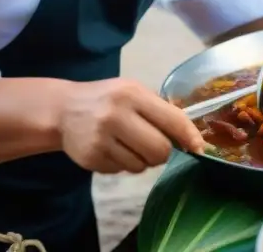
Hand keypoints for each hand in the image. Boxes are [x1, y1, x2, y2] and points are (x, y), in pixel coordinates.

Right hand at [57, 78, 205, 174]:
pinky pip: (122, 171)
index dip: (190, 137)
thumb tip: (191, 138)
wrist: (64, 110)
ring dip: (141, 159)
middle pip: (160, 150)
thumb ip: (160, 110)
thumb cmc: (108, 99)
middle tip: (154, 146)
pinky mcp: (91, 159)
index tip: (199, 148)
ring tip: (127, 143)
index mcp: (132, 94)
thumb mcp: (133, 92)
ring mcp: (101, 139)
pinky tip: (111, 148)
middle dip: (163, 153)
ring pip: (141, 165)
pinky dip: (122, 164)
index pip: (173, 120)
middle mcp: (116, 115)